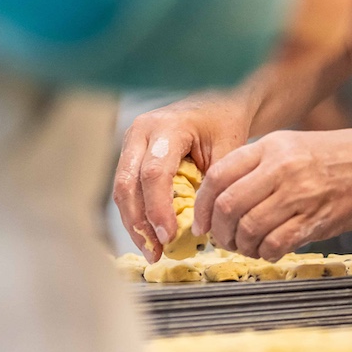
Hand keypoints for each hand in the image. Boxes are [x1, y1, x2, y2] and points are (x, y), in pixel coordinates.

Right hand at [112, 94, 251, 259]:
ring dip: (135, 224)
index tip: (168, 236)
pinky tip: (150, 236)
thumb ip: (215, 185)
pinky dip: (137, 214)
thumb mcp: (229, 148)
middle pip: (127, 184)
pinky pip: (128, 189)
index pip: (153, 173)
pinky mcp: (131, 155)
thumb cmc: (225, 121)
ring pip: (122, 190)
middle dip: (139, 223)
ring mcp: (131, 142)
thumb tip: (202, 228)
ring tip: (152, 252)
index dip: (158, 208)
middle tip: (155, 252)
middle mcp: (140, 132)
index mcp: (166, 126)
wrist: (219, 100)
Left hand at [193, 129, 351, 258]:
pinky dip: (265, 253)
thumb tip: (224, 201)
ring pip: (249, 228)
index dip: (201, 206)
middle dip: (219, 231)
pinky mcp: (316, 218)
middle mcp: (281, 167)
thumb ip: (260, 167)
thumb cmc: (340, 156)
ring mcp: (299, 193)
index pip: (218, 176)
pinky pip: (275, 243)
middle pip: (228, 206)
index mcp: (271, 146)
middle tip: (223, 240)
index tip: (202, 223)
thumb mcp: (294, 146)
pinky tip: (270, 250)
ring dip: (241, 246)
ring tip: (248, 247)